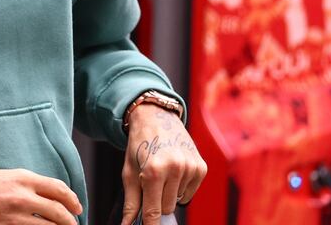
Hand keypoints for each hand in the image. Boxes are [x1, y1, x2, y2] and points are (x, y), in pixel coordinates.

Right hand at [0, 168, 81, 223]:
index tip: (77, 207)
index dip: (72, 199)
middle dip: (71, 220)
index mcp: (24, 179)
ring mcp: (17, 216)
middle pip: (58, 211)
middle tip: (75, 224)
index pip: (58, 189)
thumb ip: (34, 184)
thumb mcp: (12, 176)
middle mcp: (23, 197)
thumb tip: (57, 196)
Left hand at [120, 104, 205, 224]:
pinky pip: (190, 192)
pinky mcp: (201, 167)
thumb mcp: (129, 172)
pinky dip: (181, 187)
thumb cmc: (139, 146)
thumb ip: (131, 202)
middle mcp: (175, 168)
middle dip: (157, 202)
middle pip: (167, 208)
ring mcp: (190, 167)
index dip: (150, 224)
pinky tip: (174, 171)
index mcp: (153, 170)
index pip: (154, 211)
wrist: (156, 117)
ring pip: (179, 201)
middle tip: (150, 185)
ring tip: (162, 173)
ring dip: (169, 193)